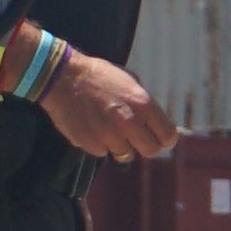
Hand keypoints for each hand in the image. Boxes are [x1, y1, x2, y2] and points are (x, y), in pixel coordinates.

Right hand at [37, 50, 175, 158]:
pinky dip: (100, 144)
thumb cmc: (98, 76)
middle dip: (145, 146)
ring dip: (120, 145)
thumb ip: (144, 103)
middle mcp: (129, 123)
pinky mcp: (91, 144)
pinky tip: (92, 127)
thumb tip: (154, 120)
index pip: (168, 135)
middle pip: (151, 151)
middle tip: (137, 139)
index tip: (160, 139)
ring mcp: (110, 136)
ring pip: (126, 154)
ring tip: (108, 128)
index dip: (165, 139)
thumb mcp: (129, 81)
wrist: (62, 78)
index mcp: (143, 104)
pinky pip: (103, 152)